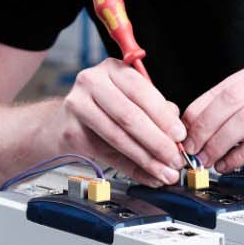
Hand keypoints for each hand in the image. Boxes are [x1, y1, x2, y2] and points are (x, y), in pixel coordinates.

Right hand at [48, 58, 187, 184]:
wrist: (63, 123)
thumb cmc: (102, 110)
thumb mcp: (130, 102)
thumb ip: (154, 112)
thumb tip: (176, 131)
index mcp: (112, 69)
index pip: (142, 91)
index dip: (163, 116)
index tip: (180, 136)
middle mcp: (91, 81)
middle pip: (129, 115)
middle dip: (157, 141)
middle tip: (175, 158)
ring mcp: (77, 105)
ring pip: (118, 136)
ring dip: (146, 158)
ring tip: (164, 171)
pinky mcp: (70, 132)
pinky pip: (107, 154)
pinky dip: (131, 168)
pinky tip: (146, 175)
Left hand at [183, 57, 243, 172]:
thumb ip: (237, 113)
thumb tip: (196, 129)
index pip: (222, 88)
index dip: (199, 112)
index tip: (184, 134)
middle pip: (231, 100)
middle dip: (206, 128)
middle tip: (193, 150)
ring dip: (221, 143)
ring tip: (209, 160)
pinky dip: (242, 153)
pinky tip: (231, 163)